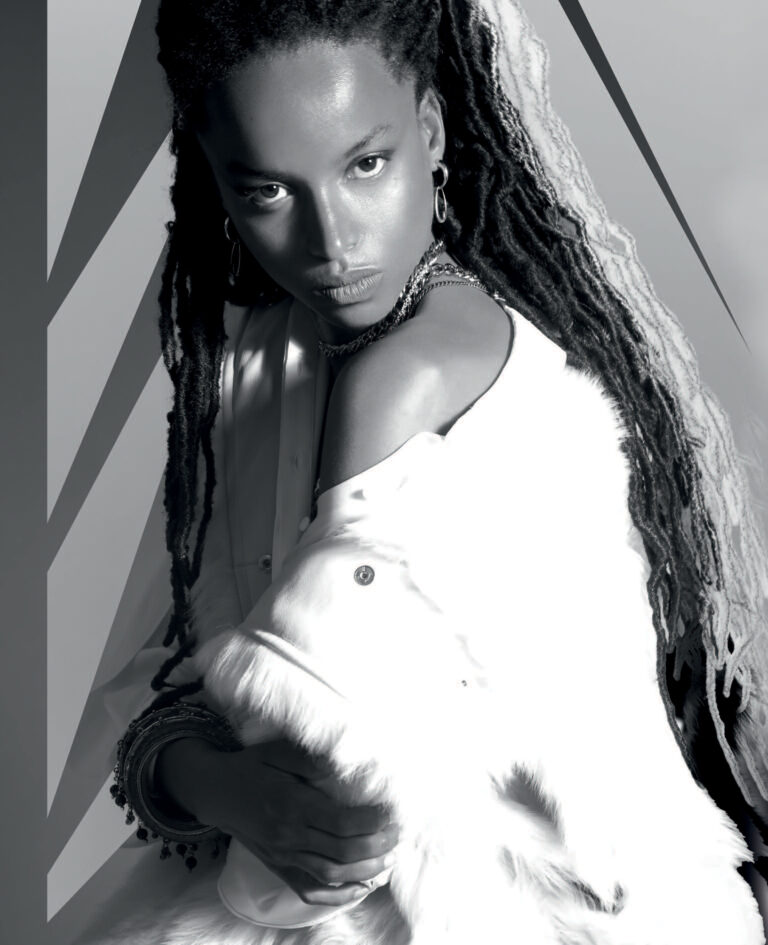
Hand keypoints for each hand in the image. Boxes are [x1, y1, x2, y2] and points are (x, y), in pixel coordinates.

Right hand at [160, 737, 397, 905]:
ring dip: (366, 870)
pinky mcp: (279, 868)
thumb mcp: (277, 751)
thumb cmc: (251, 767)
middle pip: (341, 852)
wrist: (215, 792)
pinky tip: (362, 885)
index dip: (372, 821)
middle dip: (377, 846)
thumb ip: (309, 759)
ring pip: (332, 875)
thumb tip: (343, 766)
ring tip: (390, 857)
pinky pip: (311, 890)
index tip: (392, 812)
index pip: (340, 822)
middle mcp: (288, 836)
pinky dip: (339, 894)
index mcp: (290, 804)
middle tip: (399, 834)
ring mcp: (283, 857)